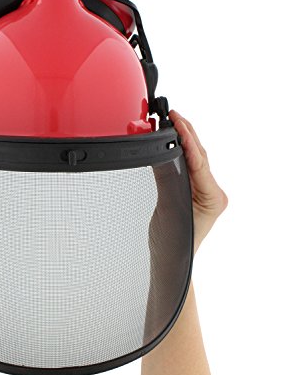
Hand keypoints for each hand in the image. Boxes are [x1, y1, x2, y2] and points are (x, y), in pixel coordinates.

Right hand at [169, 110, 227, 251]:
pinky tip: (171, 141)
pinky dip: (180, 151)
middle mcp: (213, 191)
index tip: (177, 122)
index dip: (188, 140)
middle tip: (172, 114)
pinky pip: (189, 165)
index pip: (200, 161)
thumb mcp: (168, 209)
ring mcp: (205, 191)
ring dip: (184, 139)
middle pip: (200, 155)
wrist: (172, 260)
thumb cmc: (174, 244)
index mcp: (214, 197)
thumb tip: (161, 154)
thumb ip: (167, 181)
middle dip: (187, 133)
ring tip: (171, 121)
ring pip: (196, 158)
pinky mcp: (195, 191)